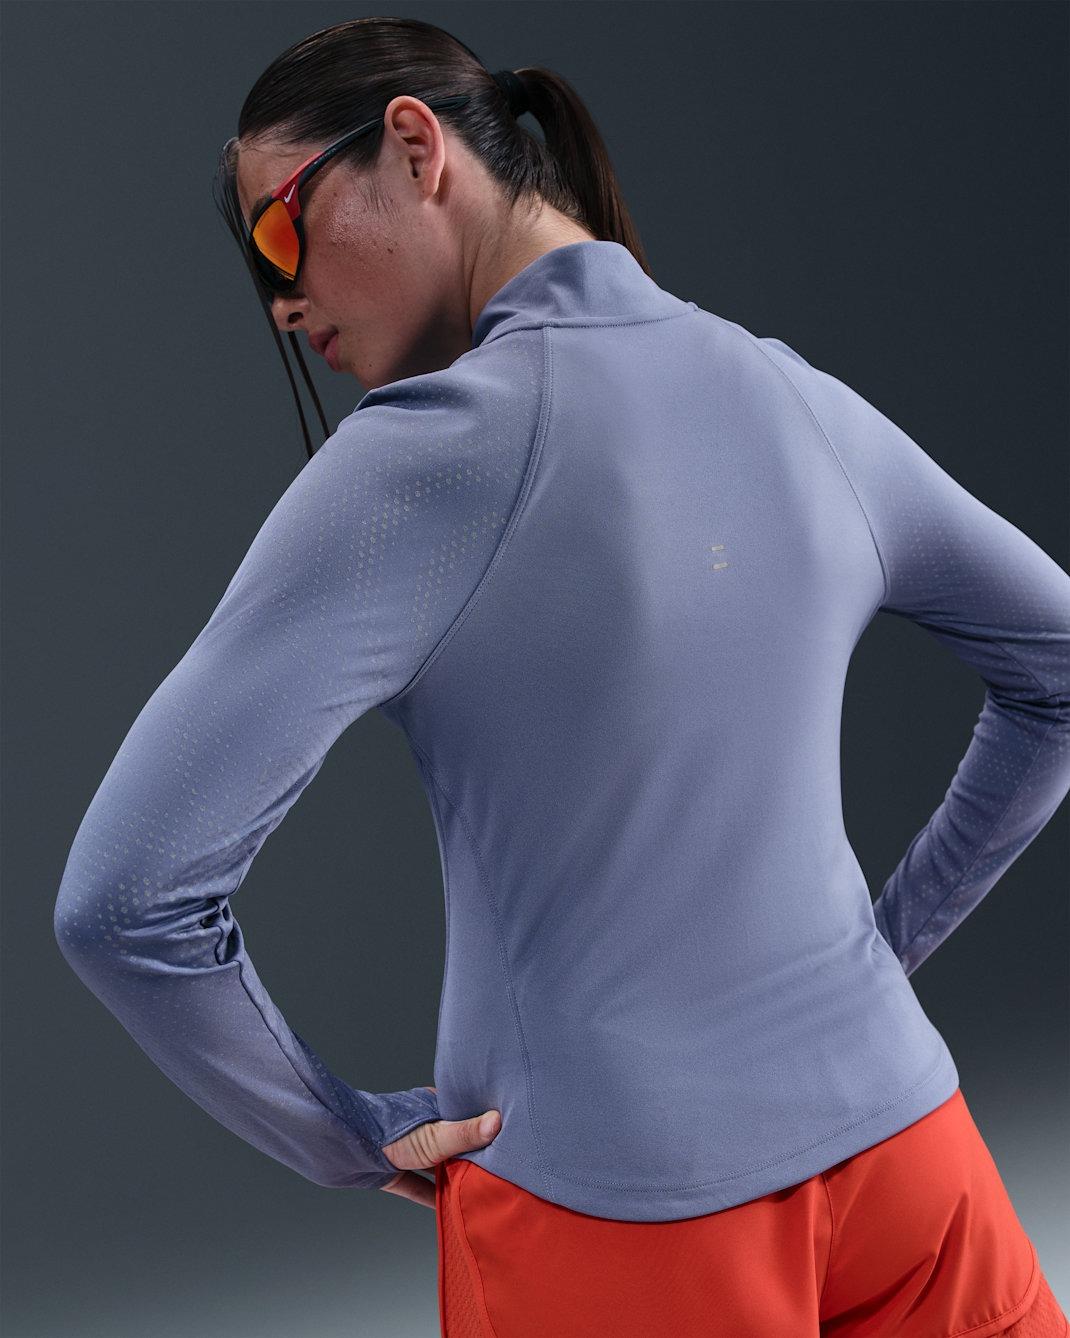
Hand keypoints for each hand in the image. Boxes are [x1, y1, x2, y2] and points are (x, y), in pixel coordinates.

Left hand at [378, 1086, 500, 1207]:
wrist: (343, 1149)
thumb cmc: (390, 1133)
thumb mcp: (434, 1135)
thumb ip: (465, 1133)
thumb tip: (499, 1121)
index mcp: (433, 1109)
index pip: (466, 1118)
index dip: (486, 1130)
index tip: (510, 1142)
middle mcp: (422, 1129)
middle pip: (454, 1146)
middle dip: (473, 1159)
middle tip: (502, 1174)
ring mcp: (407, 1152)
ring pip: (437, 1169)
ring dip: (454, 1180)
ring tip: (482, 1194)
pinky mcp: (395, 1174)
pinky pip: (420, 1188)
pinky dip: (434, 1199)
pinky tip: (452, 1211)